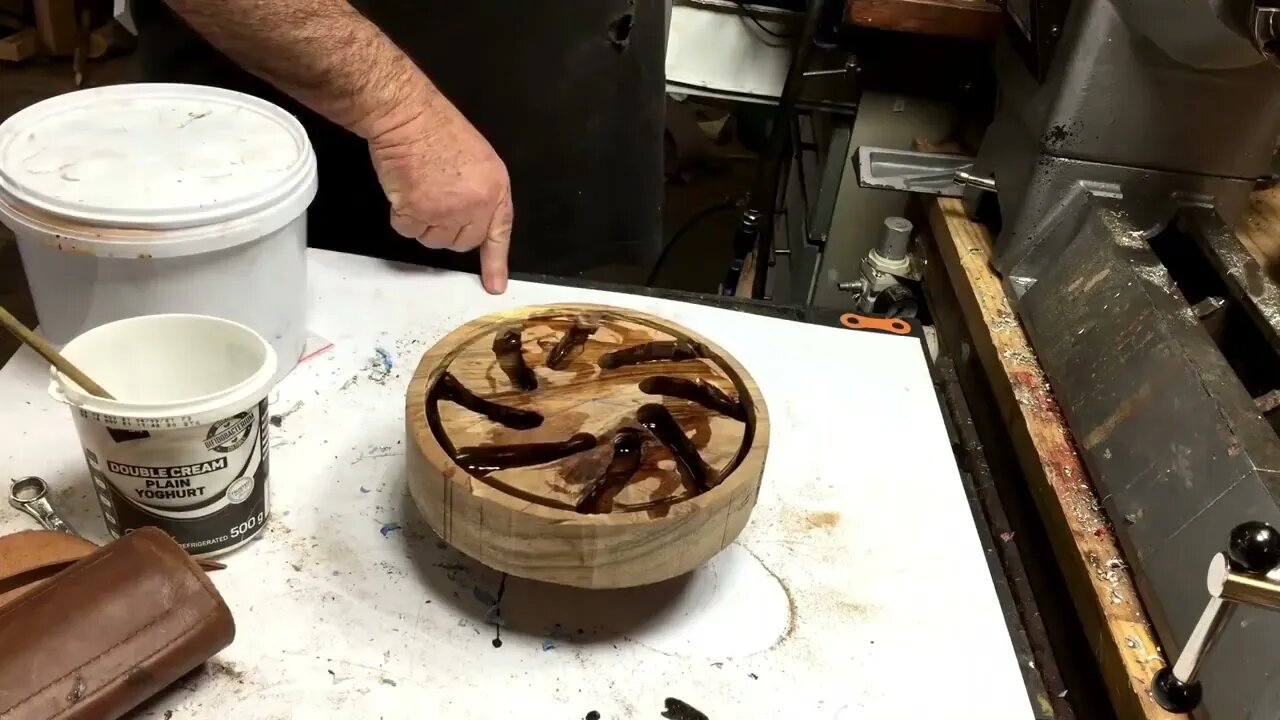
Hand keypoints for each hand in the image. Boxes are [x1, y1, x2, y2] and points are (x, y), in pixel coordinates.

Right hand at [367, 100, 512, 293]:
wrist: (408, 115)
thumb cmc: (438, 130)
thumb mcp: (478, 161)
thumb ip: (479, 194)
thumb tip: (470, 222)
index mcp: (496, 190)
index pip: (498, 233)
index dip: (495, 262)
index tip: (494, 286)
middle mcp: (477, 205)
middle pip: (460, 242)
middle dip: (445, 228)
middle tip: (434, 197)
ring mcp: (448, 211)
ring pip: (432, 240)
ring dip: (421, 222)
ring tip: (419, 186)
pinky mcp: (420, 212)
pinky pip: (407, 230)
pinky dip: (401, 215)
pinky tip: (404, 188)